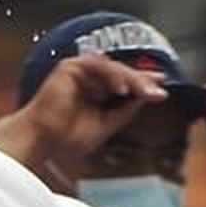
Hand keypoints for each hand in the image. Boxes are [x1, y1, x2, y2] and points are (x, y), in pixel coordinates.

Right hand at [0, 54, 168, 169]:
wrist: (43, 140)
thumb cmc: (66, 137)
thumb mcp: (106, 126)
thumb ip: (123, 112)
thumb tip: (144, 101)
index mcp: (96, 93)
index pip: (124, 85)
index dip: (143, 85)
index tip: (161, 88)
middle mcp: (89, 80)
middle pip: (122, 74)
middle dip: (142, 81)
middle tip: (159, 90)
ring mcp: (79, 72)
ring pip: (112, 69)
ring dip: (131, 79)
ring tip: (145, 91)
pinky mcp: (70, 67)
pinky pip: (97, 66)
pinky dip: (112, 75)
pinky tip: (122, 88)